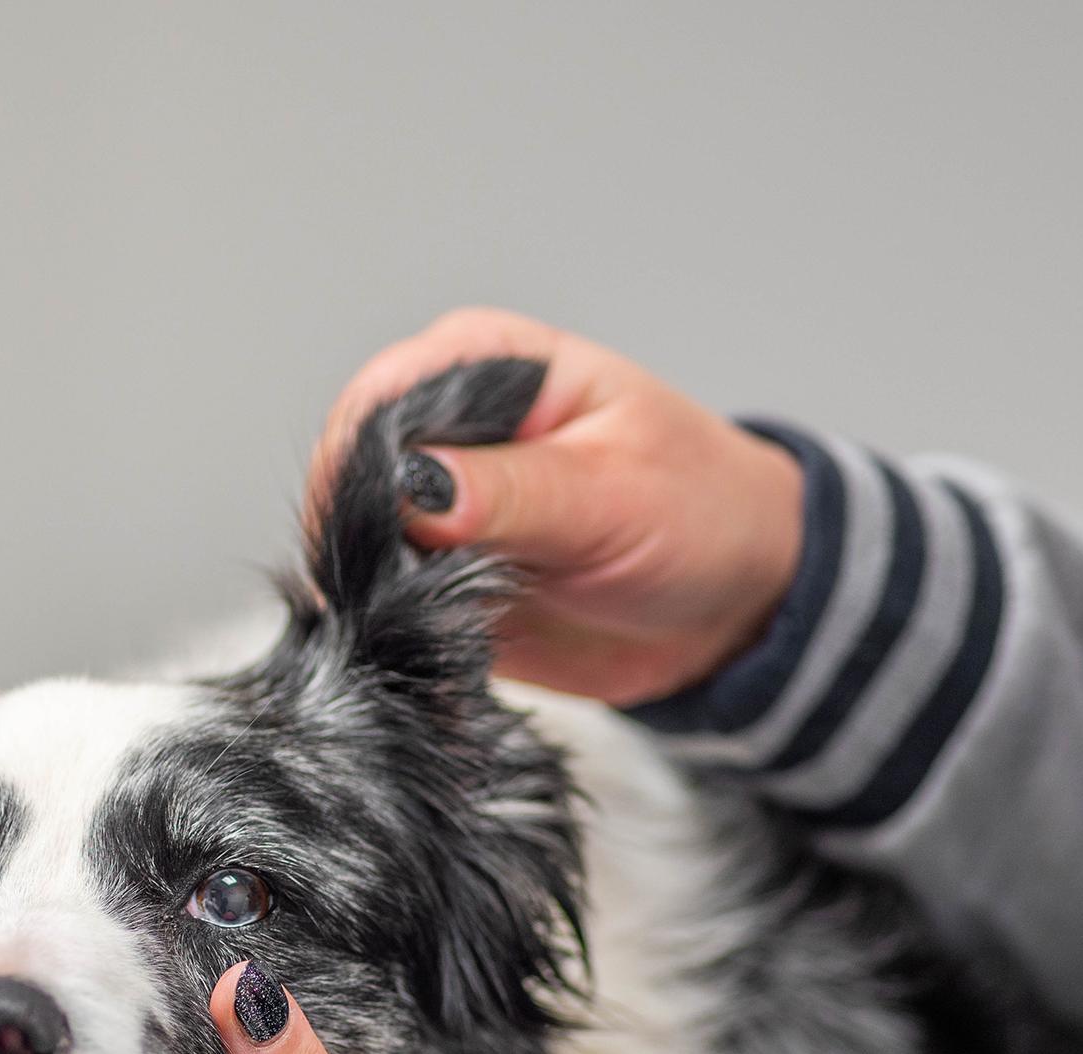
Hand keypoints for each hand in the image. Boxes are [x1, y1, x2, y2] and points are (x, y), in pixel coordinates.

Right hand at [306, 307, 805, 709]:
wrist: (737, 601)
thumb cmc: (702, 514)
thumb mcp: (614, 495)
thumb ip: (510, 492)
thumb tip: (413, 488)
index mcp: (485, 364)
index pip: (377, 405)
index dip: (366, 475)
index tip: (394, 540)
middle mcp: (444, 429)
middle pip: (346, 482)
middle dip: (366, 547)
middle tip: (420, 600)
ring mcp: (433, 510)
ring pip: (352, 553)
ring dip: (378, 601)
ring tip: (438, 634)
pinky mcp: (435, 579)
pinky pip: (382, 610)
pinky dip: (397, 639)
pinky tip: (440, 660)